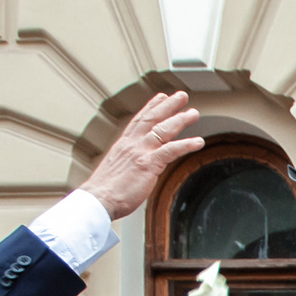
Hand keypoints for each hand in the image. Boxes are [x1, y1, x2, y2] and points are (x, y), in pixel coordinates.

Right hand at [80, 91, 203, 220]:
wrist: (97, 200)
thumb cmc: (104, 193)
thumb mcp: (115, 171)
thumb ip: (127, 165)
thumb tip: (133, 169)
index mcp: (123, 145)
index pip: (138, 121)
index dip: (151, 107)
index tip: (160, 97)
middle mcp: (132, 145)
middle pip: (152, 119)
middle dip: (168, 105)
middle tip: (181, 96)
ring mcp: (140, 152)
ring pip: (163, 130)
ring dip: (180, 120)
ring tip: (193, 113)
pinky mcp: (148, 164)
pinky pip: (171, 150)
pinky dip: (186, 144)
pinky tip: (198, 142)